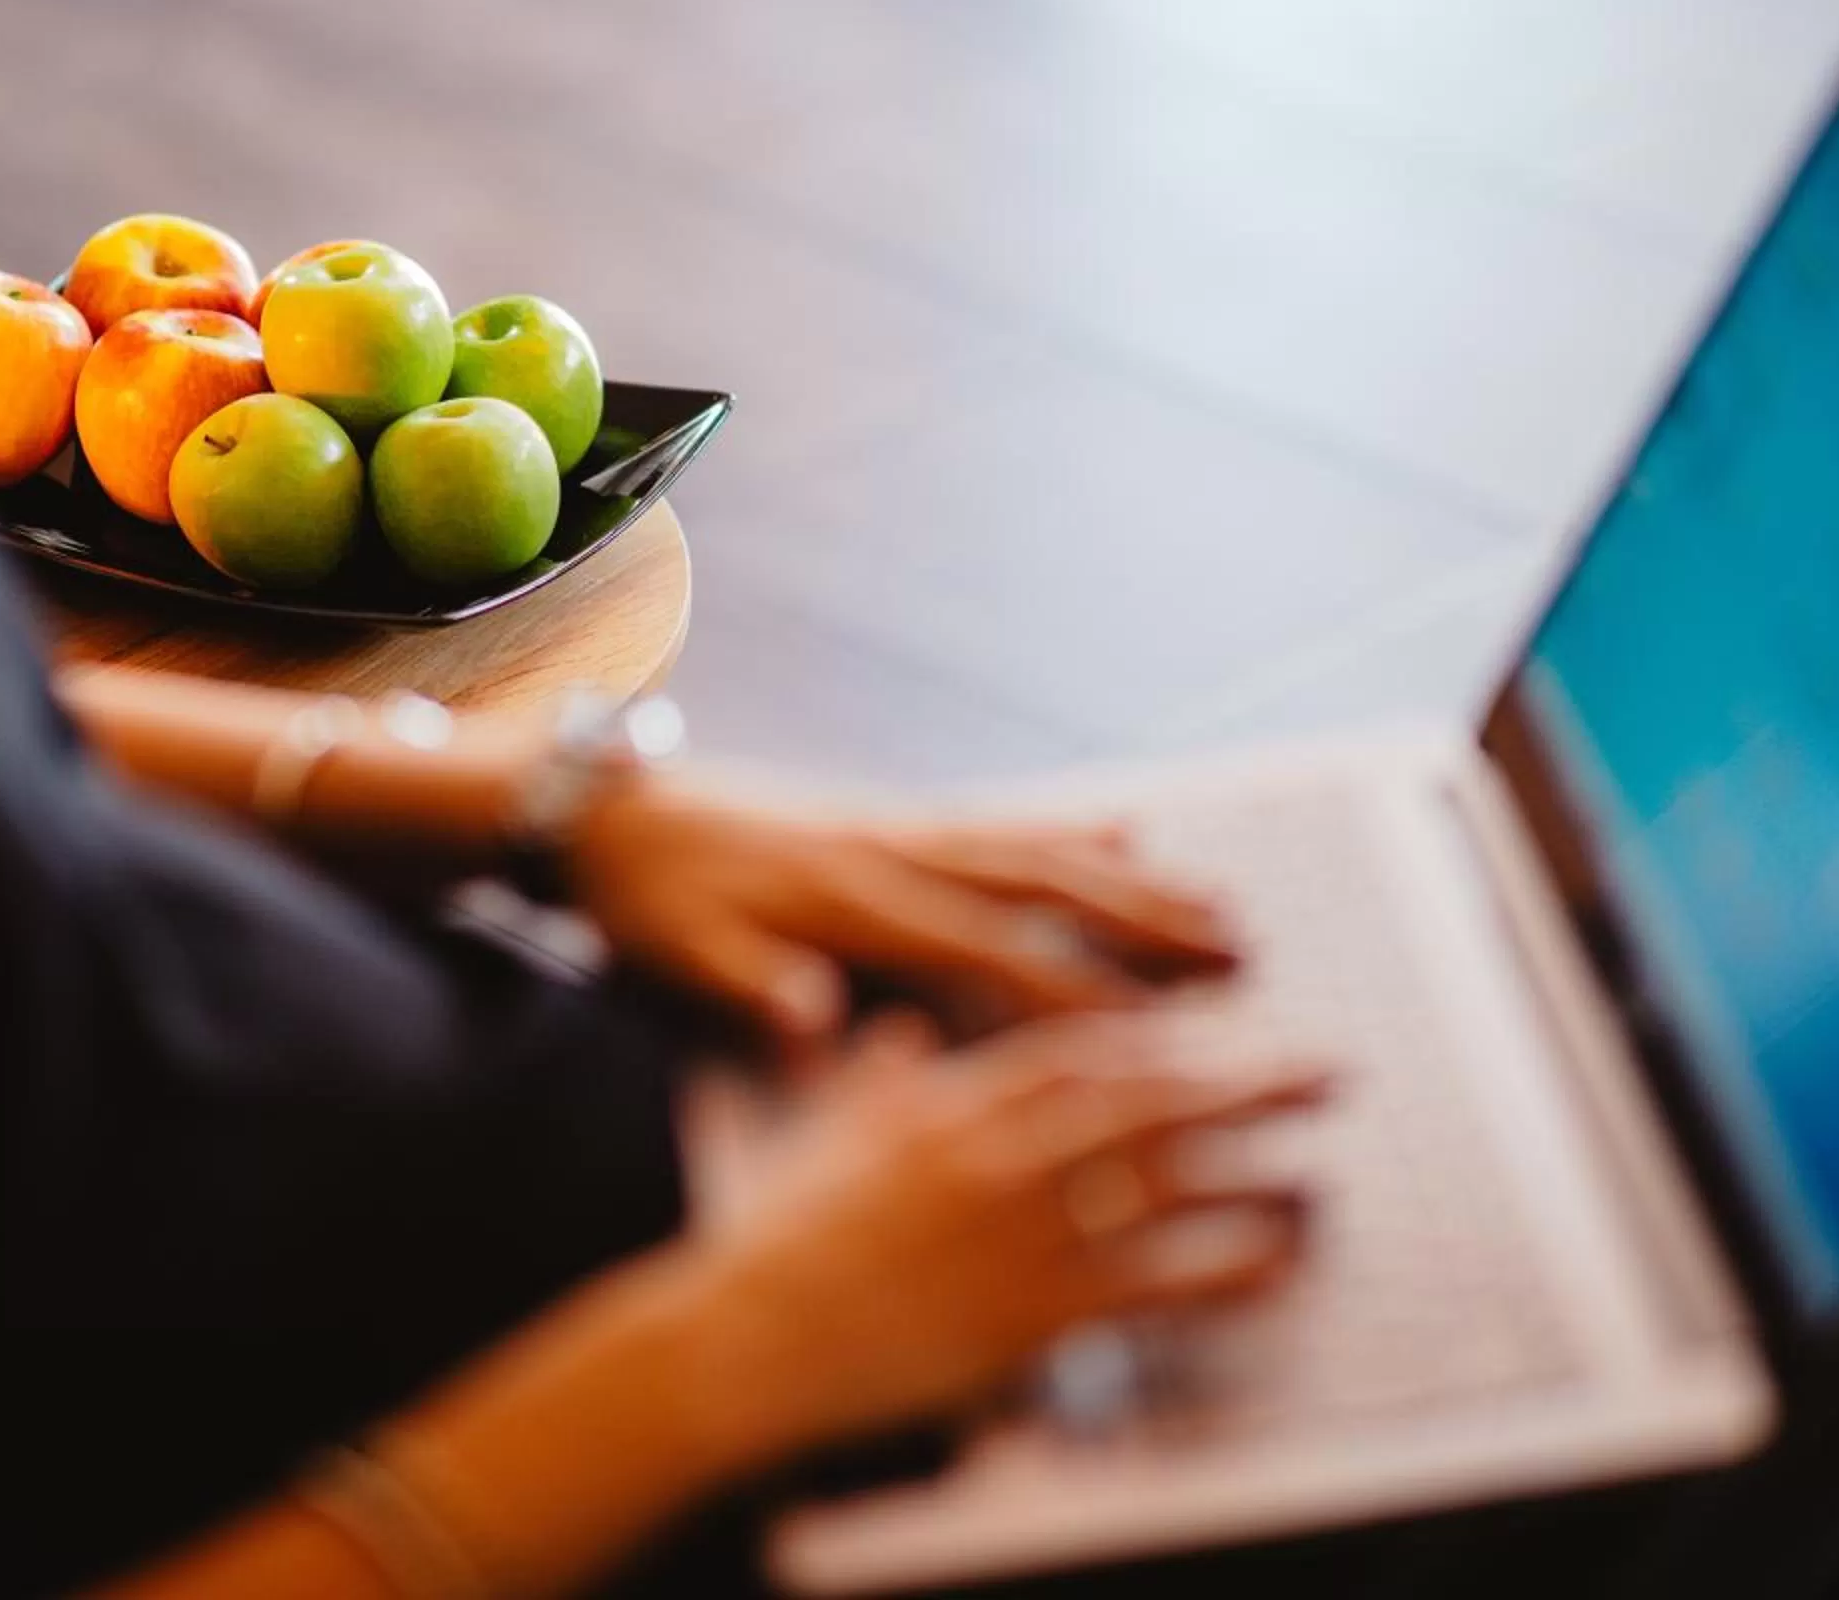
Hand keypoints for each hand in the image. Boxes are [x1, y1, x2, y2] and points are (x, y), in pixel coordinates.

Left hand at [566, 773, 1236, 1048]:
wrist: (597, 802)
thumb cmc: (638, 895)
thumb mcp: (676, 953)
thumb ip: (750, 987)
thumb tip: (811, 1024)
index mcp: (849, 901)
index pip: (983, 956)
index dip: (1071, 996)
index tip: (1156, 1036)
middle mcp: (893, 852)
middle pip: (1043, 890)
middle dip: (1145, 924)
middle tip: (1240, 950)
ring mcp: (897, 826)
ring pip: (1038, 852)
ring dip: (1132, 879)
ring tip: (1219, 902)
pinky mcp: (886, 816)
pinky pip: (999, 822)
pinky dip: (1068, 828)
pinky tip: (1124, 832)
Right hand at [679, 1012, 1329, 1457]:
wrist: (754, 1332)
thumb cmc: (787, 1238)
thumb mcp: (833, 1133)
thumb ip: (881, 1077)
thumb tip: (900, 1030)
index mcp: (953, 1103)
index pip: (1079, 1050)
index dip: (1161, 1036)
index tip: (1218, 1026)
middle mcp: (1001, 1154)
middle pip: (1150, 1102)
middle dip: (1245, 1082)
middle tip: (1323, 1070)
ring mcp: (1022, 1230)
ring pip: (1166, 1185)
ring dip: (1253, 1171)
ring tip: (1318, 1170)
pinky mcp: (1034, 1309)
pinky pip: (1156, 1283)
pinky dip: (1225, 1270)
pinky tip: (1277, 1265)